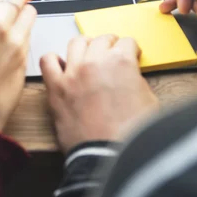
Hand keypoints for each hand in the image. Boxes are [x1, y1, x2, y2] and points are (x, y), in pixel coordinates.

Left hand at [41, 36, 157, 152]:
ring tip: (88, 55)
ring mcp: (73, 73)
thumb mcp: (149, 101)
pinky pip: (47, 61)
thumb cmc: (131, 135)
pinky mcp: (56, 88)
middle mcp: (95, 61)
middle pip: (102, 39)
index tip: (130, 55)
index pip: (126, 42)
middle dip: (110, 45)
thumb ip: (137, 80)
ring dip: (85, 46)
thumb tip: (129, 76)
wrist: (109, 157)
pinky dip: (53, 60)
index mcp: (121, 62)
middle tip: (111, 54)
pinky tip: (62, 67)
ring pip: (76, 43)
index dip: (130, 50)